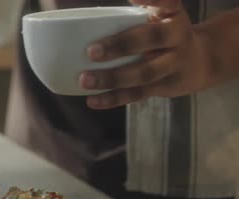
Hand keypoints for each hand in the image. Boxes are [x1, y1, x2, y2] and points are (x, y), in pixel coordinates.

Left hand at [79, 0, 211, 109]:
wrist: (201, 61)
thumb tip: (95, 13)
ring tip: (85, 80)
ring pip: (143, 74)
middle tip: (91, 52)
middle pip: (152, 39)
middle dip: (121, 46)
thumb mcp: (160, 15)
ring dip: (112, 79)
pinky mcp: (165, 87)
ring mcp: (174, 65)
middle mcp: (178, 37)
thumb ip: (141, 6)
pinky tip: (92, 100)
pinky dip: (113, 99)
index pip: (166, 2)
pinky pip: (137, 94)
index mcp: (172, 15)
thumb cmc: (165, 33)